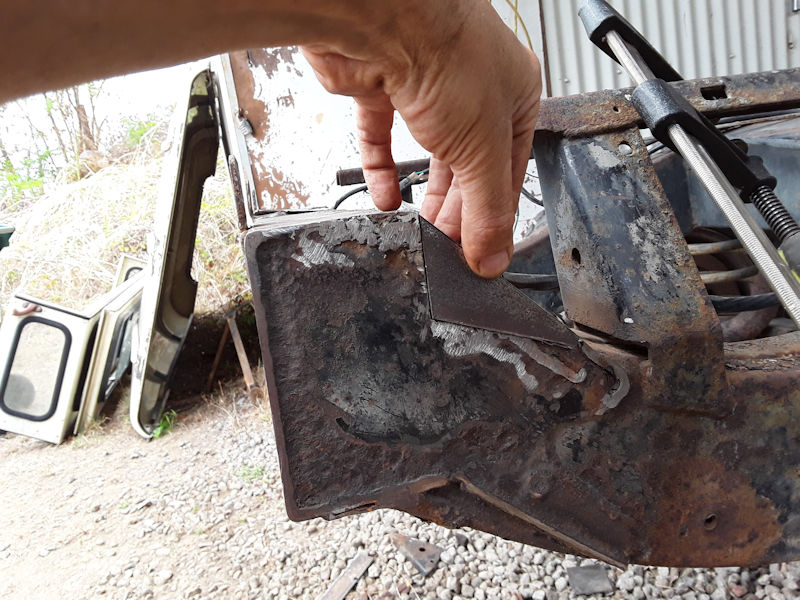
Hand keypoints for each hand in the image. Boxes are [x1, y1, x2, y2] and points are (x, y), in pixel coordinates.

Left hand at [302, 0, 540, 277]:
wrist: (384, 16)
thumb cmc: (448, 55)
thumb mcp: (482, 149)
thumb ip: (487, 210)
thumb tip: (492, 256)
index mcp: (515, 96)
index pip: (510, 169)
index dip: (495, 213)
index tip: (482, 249)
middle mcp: (472, 89)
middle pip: (467, 165)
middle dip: (458, 210)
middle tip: (448, 246)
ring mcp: (425, 86)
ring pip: (427, 153)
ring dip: (425, 195)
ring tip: (423, 230)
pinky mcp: (380, 86)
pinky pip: (382, 136)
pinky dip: (383, 169)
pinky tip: (387, 198)